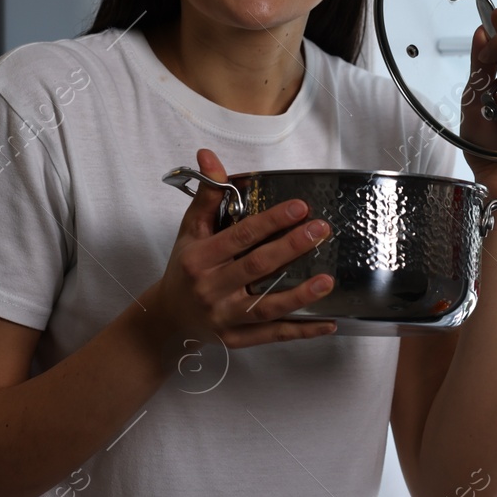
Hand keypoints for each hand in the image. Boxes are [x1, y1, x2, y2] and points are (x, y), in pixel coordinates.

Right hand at [147, 148, 338, 351]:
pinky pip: (273, 336)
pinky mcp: (236, 340)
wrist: (169, 317)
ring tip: (327, 280)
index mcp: (200, 259)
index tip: (299, 207)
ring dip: (299, 295)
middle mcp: (211, 289)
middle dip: (291, 248)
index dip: (271, 221)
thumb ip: (207, 196)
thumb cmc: (184, 269)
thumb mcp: (190, 231)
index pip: (239, 236)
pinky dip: (301, 332)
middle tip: (320, 231)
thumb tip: (208, 156)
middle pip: (256, 268)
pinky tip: (328, 322)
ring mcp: (223, 318)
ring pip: (266, 308)